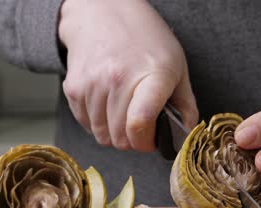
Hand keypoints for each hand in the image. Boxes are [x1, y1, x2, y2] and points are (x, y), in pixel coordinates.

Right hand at [58, 0, 197, 151]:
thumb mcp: (177, 66)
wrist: (103, 12)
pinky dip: (98, 123)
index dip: (146, 142)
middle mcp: (119, 79)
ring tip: (125, 113)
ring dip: (115, 133)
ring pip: (102, 135)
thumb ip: (185, 104)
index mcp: (152, 76)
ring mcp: (93, 84)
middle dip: (134, 141)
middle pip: (121, 137)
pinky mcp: (73, 87)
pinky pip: (85, 124)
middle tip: (141, 127)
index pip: (140, 123)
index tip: (152, 140)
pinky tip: (109, 106)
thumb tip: (187, 135)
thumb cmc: (146, 39)